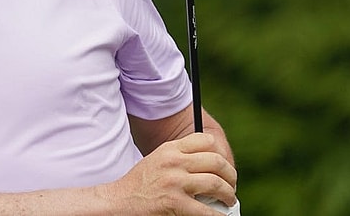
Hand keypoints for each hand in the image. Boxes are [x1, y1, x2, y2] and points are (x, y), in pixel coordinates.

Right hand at [105, 132, 236, 214]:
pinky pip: (207, 210)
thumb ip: (179, 158)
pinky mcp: (175, 203)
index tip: (222, 166)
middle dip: (230, 175)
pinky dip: (218, 215)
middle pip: (216, 162)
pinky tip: (219, 215)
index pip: (205, 140)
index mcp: (169, 148)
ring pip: (216, 184)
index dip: (219, 153)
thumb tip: (211, 168)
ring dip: (228, 195)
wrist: (119, 201)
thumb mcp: (157, 160)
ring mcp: (175, 182)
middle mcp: (173, 162)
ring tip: (228, 201)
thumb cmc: (140, 184)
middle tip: (231, 186)